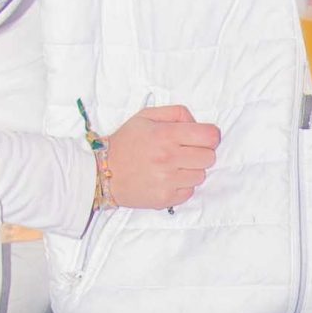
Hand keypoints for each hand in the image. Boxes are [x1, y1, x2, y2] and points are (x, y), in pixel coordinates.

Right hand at [103, 104, 220, 208]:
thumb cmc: (125, 142)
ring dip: (191, 170)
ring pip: (201, 175)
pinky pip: (190, 191)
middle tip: (184, 152)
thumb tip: (197, 123)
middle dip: (201, 153)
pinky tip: (167, 179)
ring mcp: (168, 181)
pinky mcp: (165, 199)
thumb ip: (176, 113)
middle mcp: (169, 158)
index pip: (210, 136)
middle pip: (210, 157)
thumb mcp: (146, 116)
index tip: (202, 138)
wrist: (101, 172)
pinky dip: (182, 186)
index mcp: (166, 135)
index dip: (210, 136)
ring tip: (173, 166)